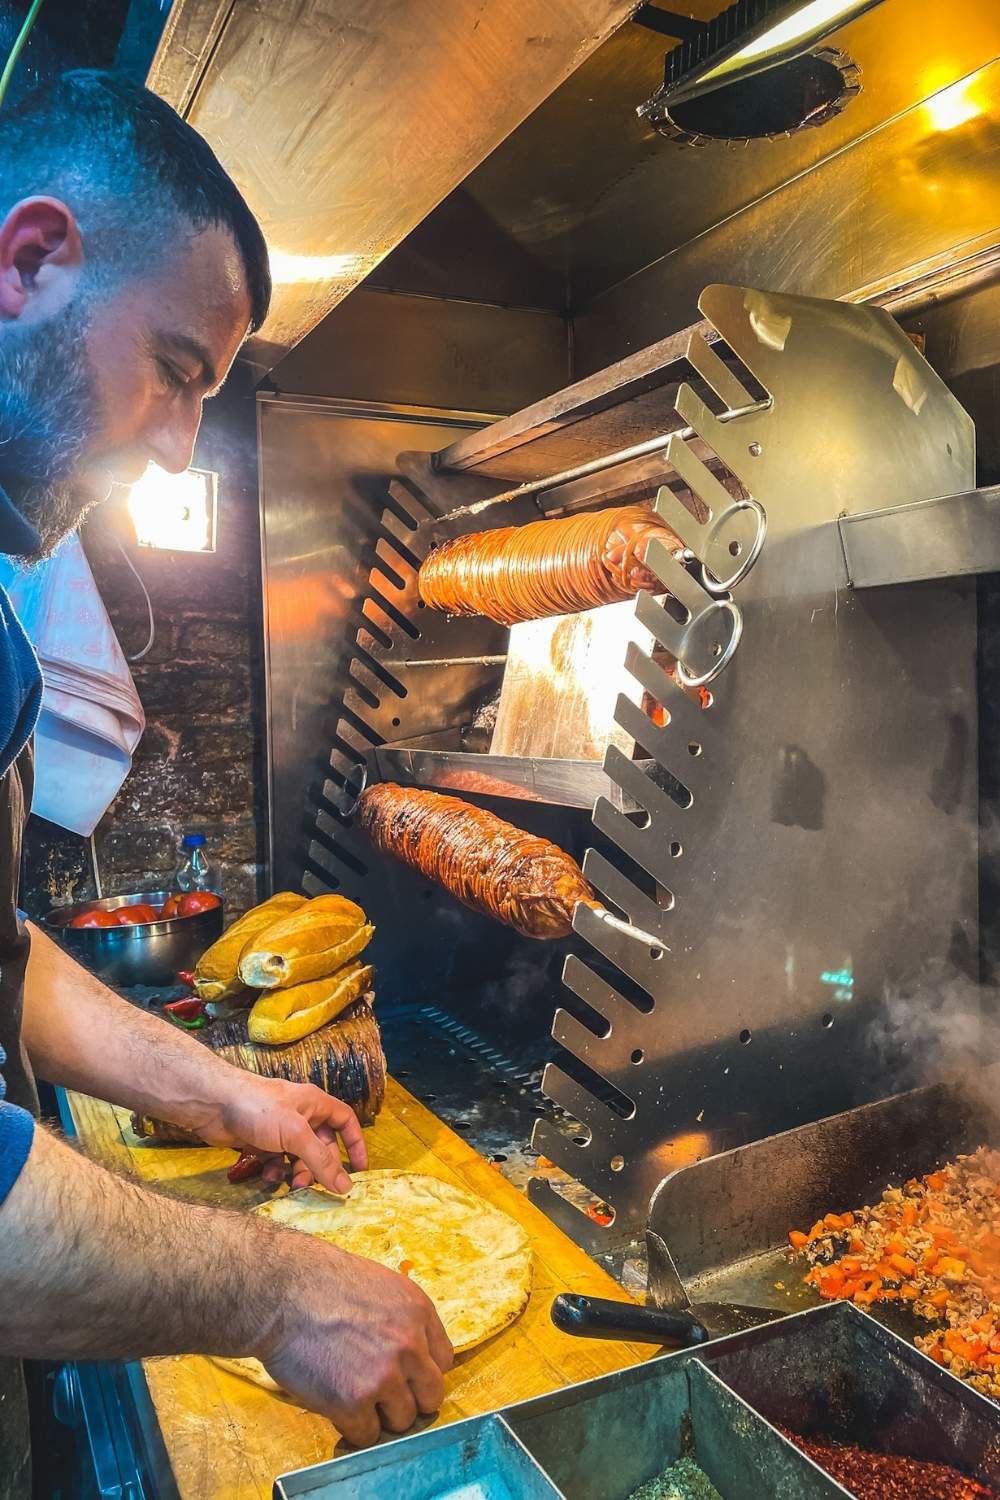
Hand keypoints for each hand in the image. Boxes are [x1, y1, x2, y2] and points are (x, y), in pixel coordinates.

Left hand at [188, 1072, 366, 1192]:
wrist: (212, 1104)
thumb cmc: (258, 1109)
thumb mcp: (295, 1134)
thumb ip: (320, 1160)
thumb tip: (345, 1186)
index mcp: (314, 1104)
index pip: (344, 1121)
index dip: (354, 1143)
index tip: (359, 1169)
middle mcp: (299, 1115)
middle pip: (320, 1145)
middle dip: (319, 1167)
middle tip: (313, 1187)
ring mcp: (278, 1128)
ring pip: (298, 1156)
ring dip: (296, 1172)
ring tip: (289, 1185)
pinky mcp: (259, 1140)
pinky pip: (276, 1160)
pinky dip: (275, 1171)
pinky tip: (267, 1176)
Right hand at [261, 1233, 453, 1445]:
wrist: (282, 1290)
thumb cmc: (322, 1283)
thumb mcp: (381, 1286)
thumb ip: (404, 1320)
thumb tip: (415, 1354)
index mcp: (420, 1312)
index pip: (444, 1361)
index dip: (420, 1371)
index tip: (402, 1373)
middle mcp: (410, 1345)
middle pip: (431, 1396)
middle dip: (408, 1398)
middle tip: (381, 1392)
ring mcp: (384, 1376)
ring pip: (402, 1421)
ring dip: (380, 1415)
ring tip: (353, 1395)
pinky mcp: (353, 1402)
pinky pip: (367, 1435)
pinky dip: (352, 1427)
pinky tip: (336, 1404)